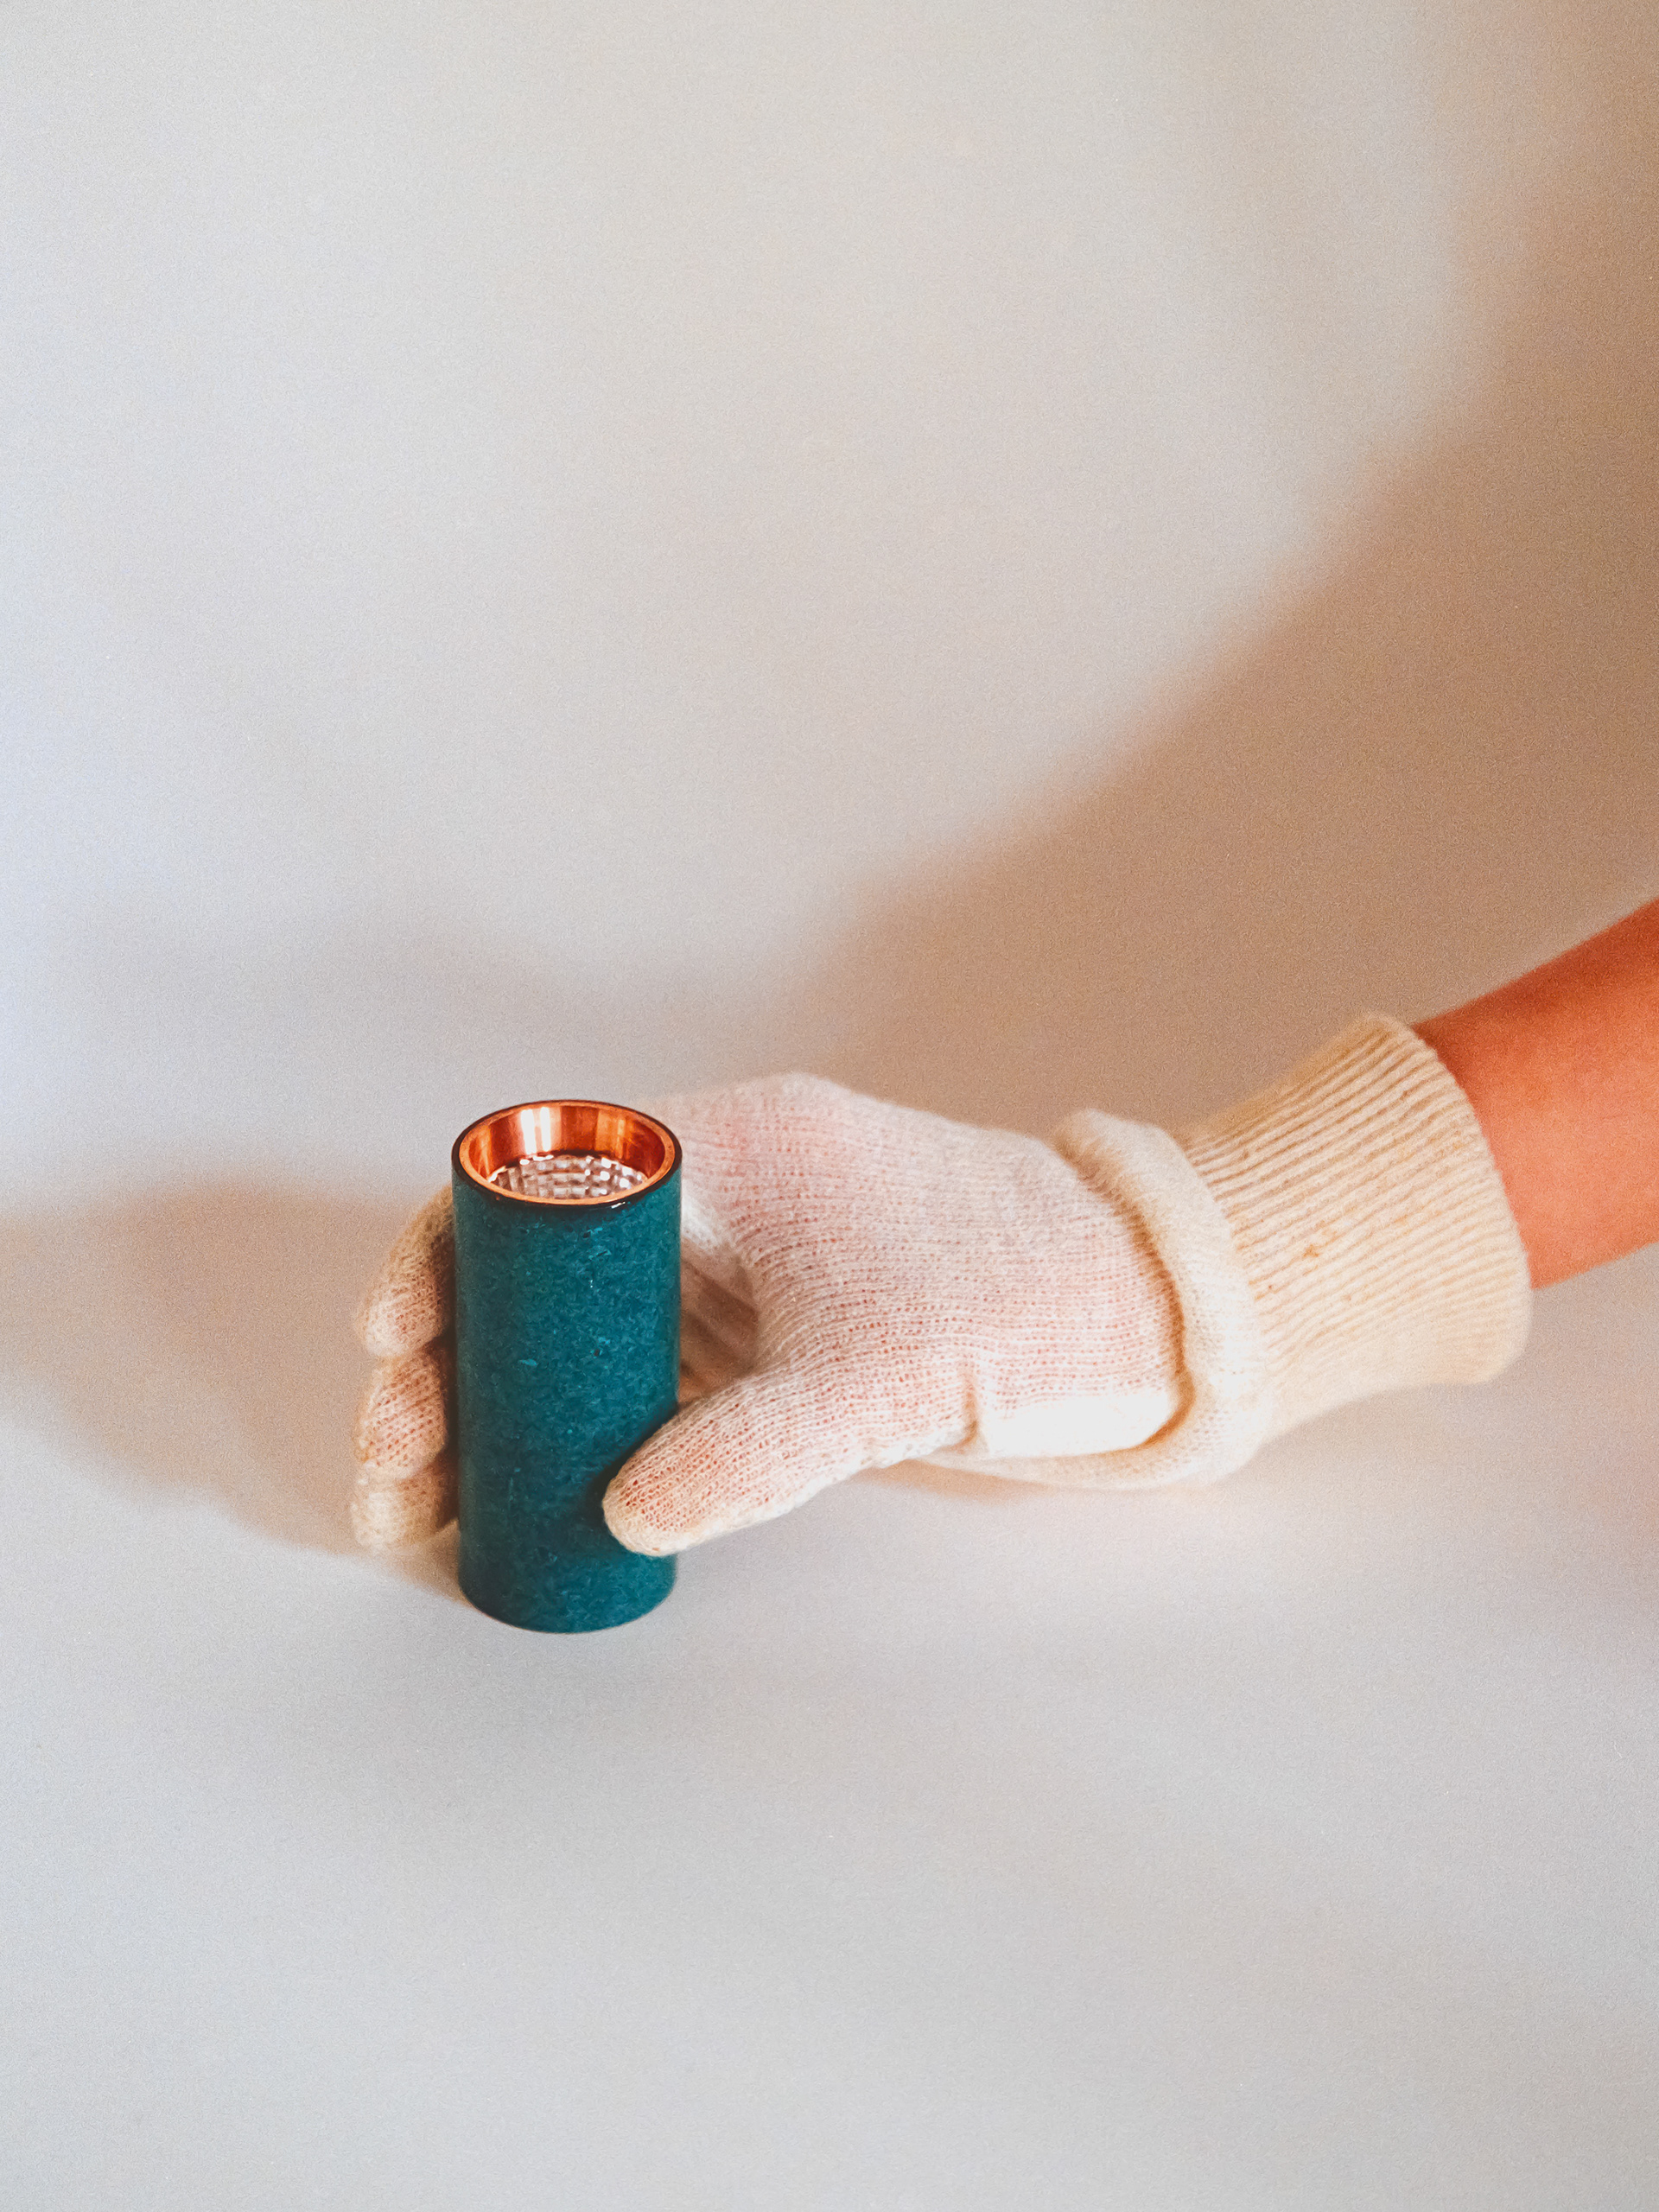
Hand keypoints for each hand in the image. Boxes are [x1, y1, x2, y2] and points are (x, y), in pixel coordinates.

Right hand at [351, 1076, 1184, 1553]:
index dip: (448, 1257)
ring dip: (502, 1416)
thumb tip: (621, 1512)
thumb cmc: (1030, 1297)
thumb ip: (749, 1449)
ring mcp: (740, 1276)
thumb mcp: (884, 1377)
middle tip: (399, 1473)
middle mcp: (717, 1203)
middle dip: (451, 1368)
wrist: (1151, 1312)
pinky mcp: (769, 1345)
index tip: (396, 1344)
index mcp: (728, 1153)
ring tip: (432, 1515)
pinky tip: (529, 1509)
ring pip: (578, 1338)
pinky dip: (580, 1441)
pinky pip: (642, 1386)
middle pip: (538, 1271)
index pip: (543, 1182)